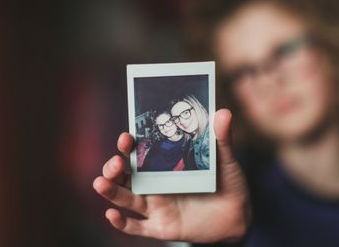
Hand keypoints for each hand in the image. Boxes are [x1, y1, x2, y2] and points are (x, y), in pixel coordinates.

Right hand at [93, 109, 250, 242]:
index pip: (139, 152)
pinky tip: (112, 215)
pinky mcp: (161, 226)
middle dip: (114, 167)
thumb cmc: (228, 182)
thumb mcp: (225, 159)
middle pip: (125, 174)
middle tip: (116, 162)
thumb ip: (221, 138)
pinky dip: (122, 223)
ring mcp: (156, 205)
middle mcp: (155, 183)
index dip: (129, 145)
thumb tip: (223, 112)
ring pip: (126, 198)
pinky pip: (137, 227)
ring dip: (111, 191)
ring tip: (100, 183)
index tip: (127, 136)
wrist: (238, 214)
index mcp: (165, 164)